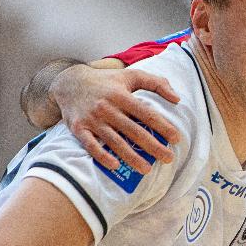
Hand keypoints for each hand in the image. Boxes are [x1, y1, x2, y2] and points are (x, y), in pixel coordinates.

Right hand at [51, 63, 182, 172]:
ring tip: (147, 169)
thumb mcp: (130, 75)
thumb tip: (178, 99)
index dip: (162, 126)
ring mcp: (92, 119)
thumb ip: (156, 83)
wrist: (68, 82)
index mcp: (121, 95)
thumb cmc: (106, 81)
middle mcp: (107, 108)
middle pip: (133, 130)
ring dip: (131, 157)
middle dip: (152, 146)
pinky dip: (102, 156)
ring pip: (114, 141)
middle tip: (168, 158)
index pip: (146, 113)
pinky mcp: (78, 128)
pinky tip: (115, 166)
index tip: (176, 138)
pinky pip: (90, 145)